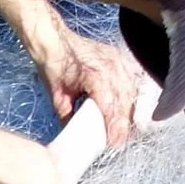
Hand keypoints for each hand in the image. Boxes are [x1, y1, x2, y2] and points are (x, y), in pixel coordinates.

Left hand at [29, 25, 142, 147]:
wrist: (53, 41)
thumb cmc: (54, 67)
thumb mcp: (58, 98)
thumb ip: (69, 118)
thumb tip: (77, 138)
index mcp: (96, 77)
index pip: (112, 107)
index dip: (115, 127)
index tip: (116, 142)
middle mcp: (112, 68)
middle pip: (125, 102)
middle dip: (124, 123)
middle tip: (120, 140)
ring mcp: (118, 61)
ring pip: (131, 92)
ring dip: (129, 110)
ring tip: (125, 128)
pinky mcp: (119, 58)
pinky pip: (130, 80)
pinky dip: (130, 95)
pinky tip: (128, 107)